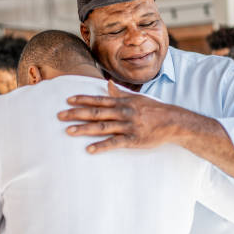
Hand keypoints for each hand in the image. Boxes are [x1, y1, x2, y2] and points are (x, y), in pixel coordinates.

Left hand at [57, 80, 178, 153]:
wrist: (173, 122)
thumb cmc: (154, 110)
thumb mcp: (137, 98)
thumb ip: (120, 93)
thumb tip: (108, 84)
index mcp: (123, 102)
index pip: (99, 100)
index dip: (83, 100)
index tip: (68, 100)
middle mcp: (123, 112)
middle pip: (96, 112)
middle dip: (77, 114)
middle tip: (60, 116)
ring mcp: (128, 126)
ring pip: (102, 127)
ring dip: (84, 129)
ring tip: (69, 131)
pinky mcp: (133, 140)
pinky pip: (115, 143)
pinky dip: (102, 146)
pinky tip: (89, 149)